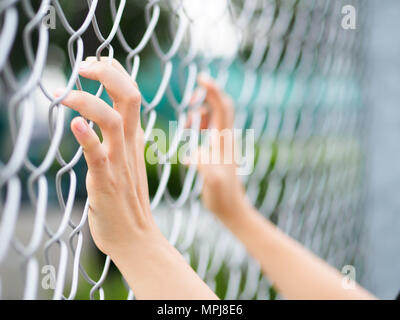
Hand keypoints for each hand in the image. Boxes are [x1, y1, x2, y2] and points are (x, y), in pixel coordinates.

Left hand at [55, 57, 161, 258]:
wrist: (136, 238)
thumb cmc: (126, 201)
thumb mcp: (126, 162)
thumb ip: (119, 140)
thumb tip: (102, 121)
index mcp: (134, 139)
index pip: (132, 94)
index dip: (114, 72)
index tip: (95, 62)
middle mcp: (129, 145)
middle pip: (129, 97)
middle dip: (107, 73)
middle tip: (84, 65)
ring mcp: (119, 162)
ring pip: (113, 120)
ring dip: (89, 101)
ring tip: (65, 94)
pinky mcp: (106, 181)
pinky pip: (98, 154)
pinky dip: (87, 136)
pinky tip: (73, 124)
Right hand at [188, 75, 248, 225]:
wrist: (232, 208)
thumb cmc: (222, 197)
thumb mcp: (213, 182)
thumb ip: (205, 166)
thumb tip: (193, 153)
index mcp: (224, 140)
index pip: (223, 107)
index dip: (213, 90)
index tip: (202, 78)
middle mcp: (225, 137)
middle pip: (219, 106)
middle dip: (204, 99)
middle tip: (188, 106)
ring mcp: (222, 143)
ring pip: (213, 116)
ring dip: (198, 115)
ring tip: (187, 129)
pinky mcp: (217, 150)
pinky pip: (208, 128)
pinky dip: (198, 125)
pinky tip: (190, 136)